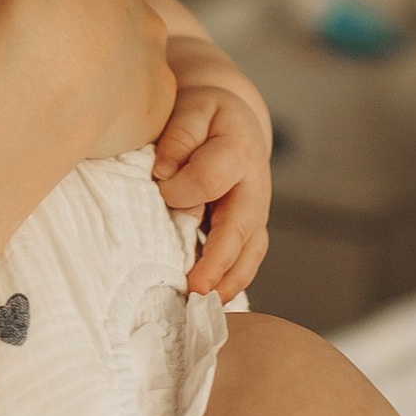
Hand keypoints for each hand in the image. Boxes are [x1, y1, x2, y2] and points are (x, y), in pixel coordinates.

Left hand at [153, 80, 271, 296]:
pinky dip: (232, 284)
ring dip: (230, 281)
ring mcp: (256, 212)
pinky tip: (212, 304)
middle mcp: (254, 186)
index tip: (158, 182)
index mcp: (238, 149)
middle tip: (196, 288)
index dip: (183, 186)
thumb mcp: (192, 108)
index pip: (213, 176)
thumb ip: (180, 136)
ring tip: (206, 307)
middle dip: (218, 259)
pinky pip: (247, 261)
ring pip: (250, 251)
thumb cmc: (203, 114)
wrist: (230, 118)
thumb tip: (164, 174)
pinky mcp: (250, 230)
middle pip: (241, 226)